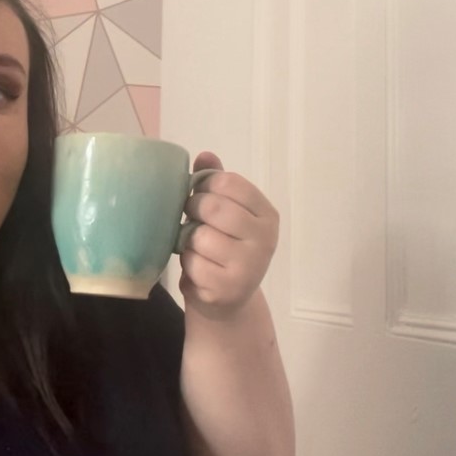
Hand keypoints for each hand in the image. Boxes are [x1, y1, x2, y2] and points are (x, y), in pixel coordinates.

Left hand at [178, 152, 279, 319]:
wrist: (228, 301)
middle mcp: (265, 239)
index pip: (229, 182)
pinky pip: (193, 263)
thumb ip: (216, 182)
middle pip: (214, 207)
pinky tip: (199, 269)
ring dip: (189, 241)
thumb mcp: (226, 212)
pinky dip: (188, 264)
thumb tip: (205, 155)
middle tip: (192, 218)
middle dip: (193, 210)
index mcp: (267, 214)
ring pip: (199, 236)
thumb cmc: (224, 247)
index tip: (201, 195)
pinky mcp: (228, 288)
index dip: (205, 185)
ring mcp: (249, 266)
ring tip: (198, 247)